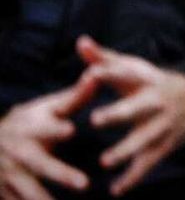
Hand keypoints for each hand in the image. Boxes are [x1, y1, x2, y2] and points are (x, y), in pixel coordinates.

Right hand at [0, 76, 97, 199]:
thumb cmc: (31, 122)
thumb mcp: (48, 108)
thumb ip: (75, 97)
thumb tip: (98, 73)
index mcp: (32, 128)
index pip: (44, 128)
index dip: (55, 129)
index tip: (70, 129)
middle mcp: (20, 152)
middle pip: (40, 165)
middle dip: (60, 174)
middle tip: (84, 184)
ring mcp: (9, 174)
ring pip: (26, 190)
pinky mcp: (4, 191)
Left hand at [76, 37, 184, 196]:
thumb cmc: (154, 84)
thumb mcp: (136, 69)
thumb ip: (105, 59)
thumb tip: (80, 42)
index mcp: (147, 79)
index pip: (127, 73)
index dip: (110, 73)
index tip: (89, 75)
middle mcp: (157, 100)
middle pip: (138, 106)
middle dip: (119, 112)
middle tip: (96, 120)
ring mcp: (164, 124)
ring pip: (145, 138)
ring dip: (126, 150)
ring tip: (105, 161)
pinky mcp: (167, 144)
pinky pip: (149, 162)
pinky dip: (134, 177)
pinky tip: (116, 190)